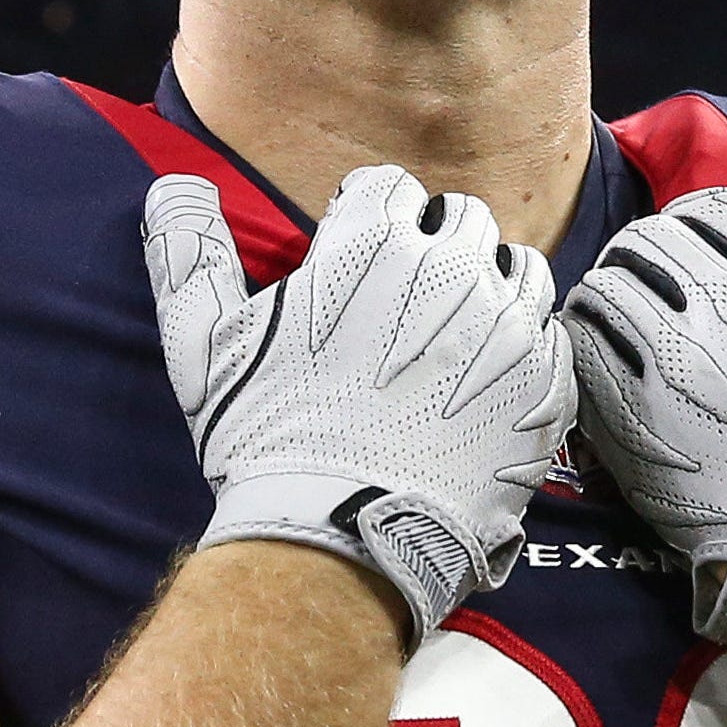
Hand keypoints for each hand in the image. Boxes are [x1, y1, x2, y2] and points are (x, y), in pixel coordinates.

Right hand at [144, 166, 575, 646]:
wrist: (339, 540)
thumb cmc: (267, 441)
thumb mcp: (204, 346)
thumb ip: (188, 255)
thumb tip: (175, 185)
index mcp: (373, 243)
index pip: (390, 190)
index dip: (371, 223)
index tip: (358, 267)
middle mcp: (452, 271)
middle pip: (462, 221)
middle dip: (435, 251)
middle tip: (406, 309)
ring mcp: (508, 328)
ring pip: (518, 270)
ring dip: (490, 292)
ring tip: (455, 343)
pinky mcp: (544, 386)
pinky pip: (551, 339)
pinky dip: (524, 354)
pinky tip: (486, 389)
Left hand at [563, 193, 726, 699]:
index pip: (714, 212)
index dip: (695, 229)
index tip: (691, 256)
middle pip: (647, 242)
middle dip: (642, 261)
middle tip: (642, 294)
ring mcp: (677, 358)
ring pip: (605, 291)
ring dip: (605, 304)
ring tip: (611, 332)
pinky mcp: (638, 420)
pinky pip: (584, 357)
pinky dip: (585, 355)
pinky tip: (598, 374)